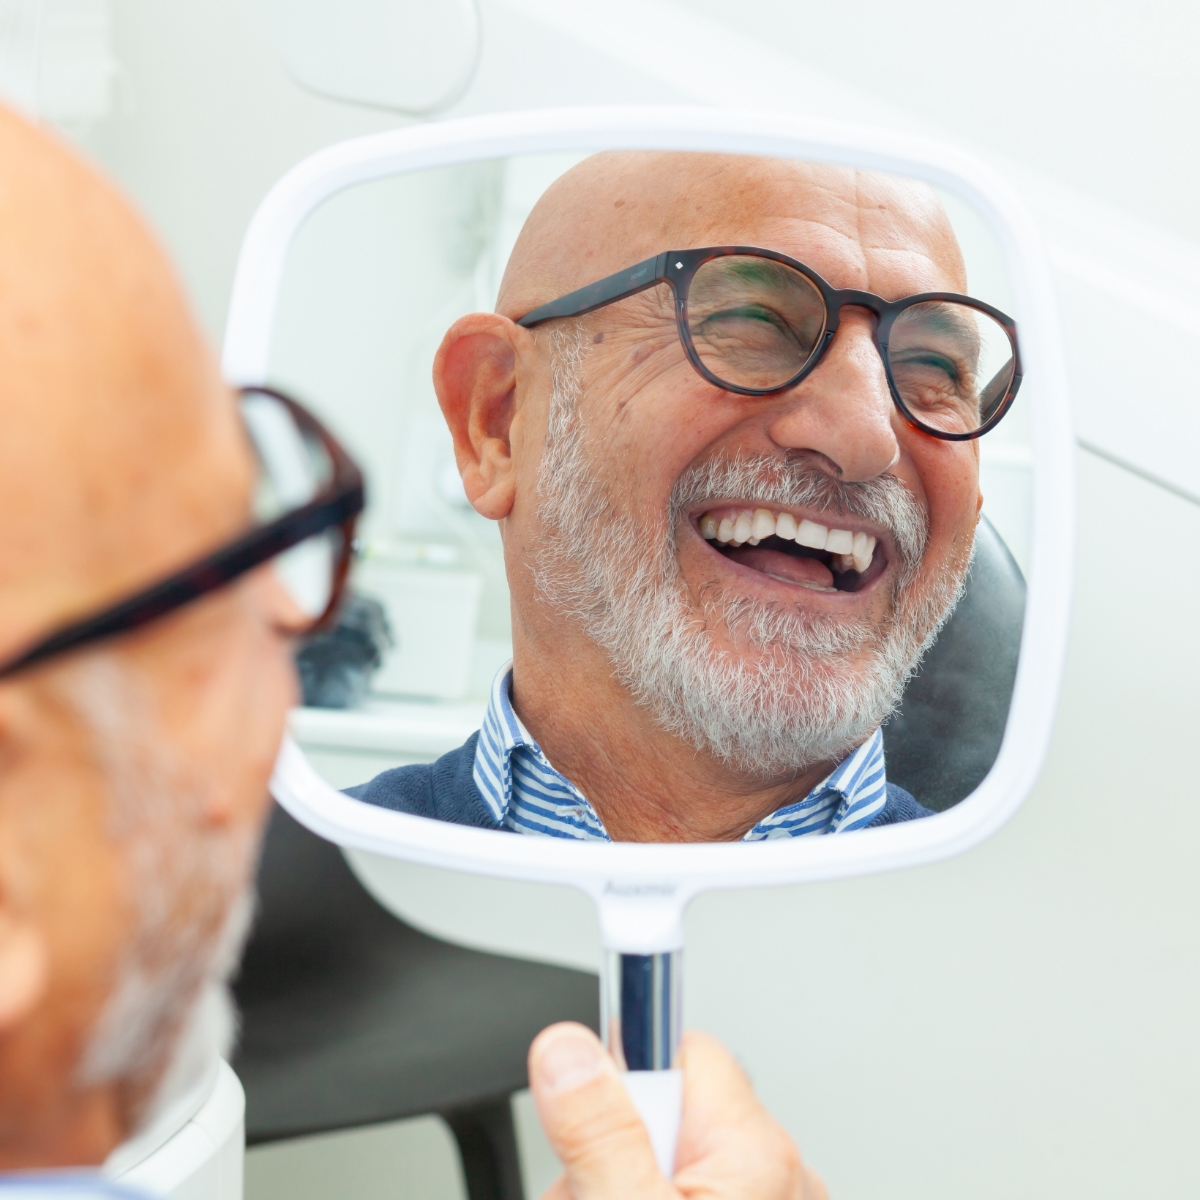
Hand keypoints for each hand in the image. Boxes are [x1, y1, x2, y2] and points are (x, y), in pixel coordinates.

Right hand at [528, 1023, 827, 1199]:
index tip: (574, 1064)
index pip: (676, 1046)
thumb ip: (597, 1134)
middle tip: (584, 1195)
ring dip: (616, 1181)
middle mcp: (775, 1173)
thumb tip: (567, 1049)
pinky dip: (640, 1197)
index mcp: (757, 1151)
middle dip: (607, 1144)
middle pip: (661, 1104)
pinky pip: (678, 1186)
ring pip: (661, 1154)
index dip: (620, 1073)